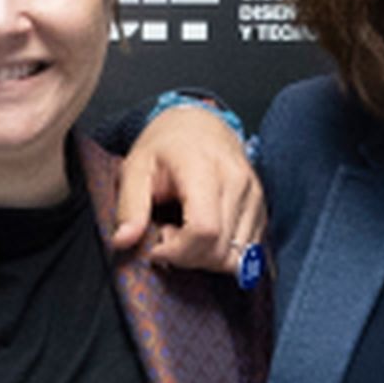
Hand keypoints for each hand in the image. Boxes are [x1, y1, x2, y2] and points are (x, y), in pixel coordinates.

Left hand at [109, 103, 266, 273]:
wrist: (199, 124)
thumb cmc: (165, 146)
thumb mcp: (135, 168)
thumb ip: (130, 206)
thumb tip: (123, 240)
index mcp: (205, 169)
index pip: (203, 230)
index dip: (178, 251)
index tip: (156, 248)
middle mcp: (237, 181)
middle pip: (220, 249)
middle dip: (187, 257)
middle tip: (166, 236)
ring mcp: (253, 195)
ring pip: (236, 255)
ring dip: (206, 258)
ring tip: (184, 234)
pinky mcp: (260, 207)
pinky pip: (247, 250)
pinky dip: (223, 254)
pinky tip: (203, 235)